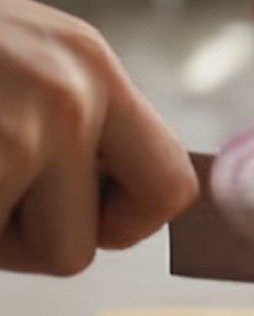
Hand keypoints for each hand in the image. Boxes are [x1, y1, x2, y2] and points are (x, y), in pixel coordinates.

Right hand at [0, 0, 196, 274]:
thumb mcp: (24, 61)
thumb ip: (80, 121)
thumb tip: (114, 189)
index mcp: (91, 66)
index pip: (174, 181)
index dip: (130, 219)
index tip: (82, 208)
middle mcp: (76, 93)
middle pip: (119, 233)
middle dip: (63, 237)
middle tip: (7, 195)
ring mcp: (28, 128)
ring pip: (59, 253)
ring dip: (5, 233)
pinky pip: (1, 247)